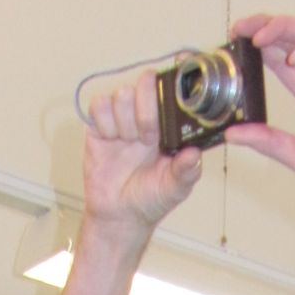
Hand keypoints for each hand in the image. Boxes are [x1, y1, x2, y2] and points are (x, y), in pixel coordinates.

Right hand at [81, 69, 202, 235]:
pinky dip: (105, 122)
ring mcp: (122, 118)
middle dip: (147, 108)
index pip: (172, 89)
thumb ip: (186, 171)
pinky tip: (111, 140)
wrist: (120, 216)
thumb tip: (195, 154)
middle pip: (146, 82)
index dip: (174, 79)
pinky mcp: (99, 124)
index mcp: (168, 124)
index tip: (177, 80)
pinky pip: (100, 104)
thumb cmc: (150, 200)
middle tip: (147, 137)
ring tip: (128, 144)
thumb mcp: (175, 189)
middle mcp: (145, 115)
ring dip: (126, 121)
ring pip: (123, 94)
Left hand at [224, 16, 294, 229]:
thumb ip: (268, 142)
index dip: (259, 46)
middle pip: (294, 39)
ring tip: (260, 37)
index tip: (236, 43)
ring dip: (285, 28)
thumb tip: (233, 133)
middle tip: (240, 30)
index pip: (282, 60)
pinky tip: (294, 55)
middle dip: (265, 27)